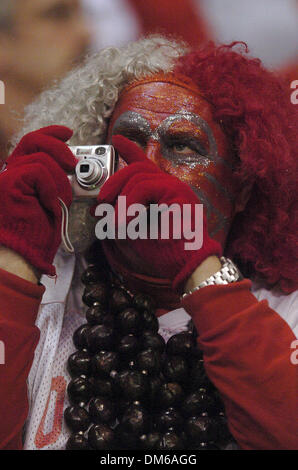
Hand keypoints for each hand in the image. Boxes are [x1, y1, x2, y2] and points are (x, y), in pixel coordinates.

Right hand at [0, 126, 76, 275]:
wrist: (23, 256)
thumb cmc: (36, 236)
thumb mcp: (52, 202)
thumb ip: (55, 182)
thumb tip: (73, 169)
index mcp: (18, 176)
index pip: (31, 144)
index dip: (50, 134)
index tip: (67, 133)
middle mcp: (8, 173)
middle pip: (32, 141)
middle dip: (58, 146)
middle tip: (73, 163)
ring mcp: (5, 177)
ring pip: (41, 159)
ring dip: (59, 181)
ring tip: (59, 202)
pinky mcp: (8, 182)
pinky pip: (39, 171)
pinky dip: (51, 188)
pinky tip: (49, 204)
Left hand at [95, 135, 221, 292]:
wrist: (185, 266)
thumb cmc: (163, 251)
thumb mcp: (131, 232)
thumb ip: (116, 216)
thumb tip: (98, 208)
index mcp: (160, 192)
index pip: (144, 165)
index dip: (130, 150)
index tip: (117, 141)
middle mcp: (169, 185)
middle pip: (135, 169)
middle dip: (112, 184)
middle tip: (100, 204)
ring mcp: (176, 187)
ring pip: (138, 177)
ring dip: (121, 200)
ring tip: (116, 223)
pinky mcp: (179, 193)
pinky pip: (146, 187)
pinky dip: (131, 204)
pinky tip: (127, 221)